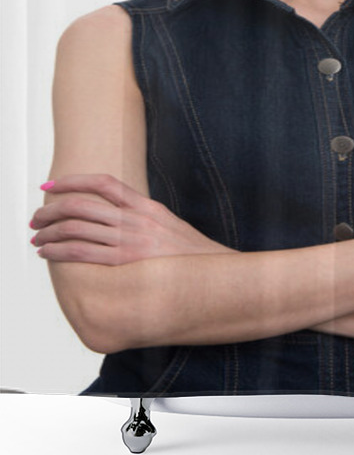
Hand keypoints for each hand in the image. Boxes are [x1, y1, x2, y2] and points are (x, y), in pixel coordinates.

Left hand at [30, 173, 237, 264]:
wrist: (214, 273)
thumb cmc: (191, 256)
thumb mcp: (169, 227)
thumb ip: (143, 218)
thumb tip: (117, 216)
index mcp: (147, 207)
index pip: (105, 183)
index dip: (74, 180)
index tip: (51, 184)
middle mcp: (137, 219)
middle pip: (83, 204)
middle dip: (52, 209)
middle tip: (37, 217)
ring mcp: (132, 239)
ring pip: (77, 227)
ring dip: (50, 232)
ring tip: (37, 239)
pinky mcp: (126, 261)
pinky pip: (83, 251)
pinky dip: (59, 250)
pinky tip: (49, 254)